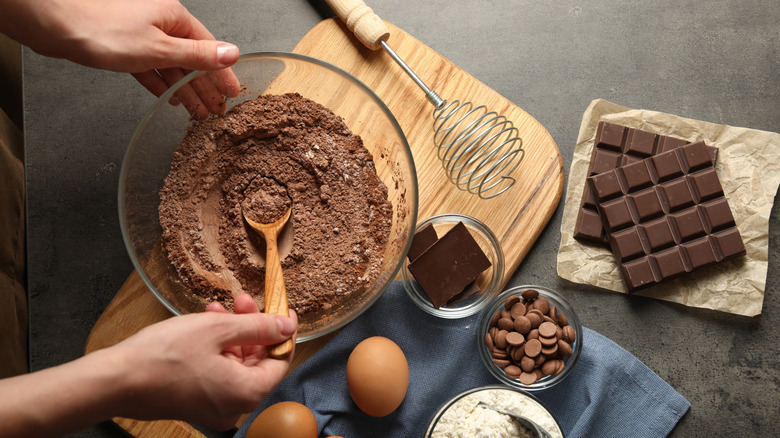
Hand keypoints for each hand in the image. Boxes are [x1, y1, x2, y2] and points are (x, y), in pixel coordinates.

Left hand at [0, 0, 240, 118]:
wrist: (56, 25)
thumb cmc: (102, 29)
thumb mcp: (159, 48)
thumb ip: (197, 55)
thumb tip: (231, 54)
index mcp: (174, 18)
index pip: (209, 50)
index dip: (223, 74)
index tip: (234, 93)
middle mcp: (160, 25)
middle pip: (192, 61)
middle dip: (206, 87)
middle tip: (219, 109)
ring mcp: (142, 37)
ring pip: (171, 69)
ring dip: (186, 91)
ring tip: (199, 112)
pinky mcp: (124, 49)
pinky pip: (151, 71)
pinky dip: (162, 86)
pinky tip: (169, 99)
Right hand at [0, 294, 295, 435]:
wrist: (116, 380)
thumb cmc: (164, 356)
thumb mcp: (218, 330)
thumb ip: (259, 327)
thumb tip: (287, 326)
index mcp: (247, 393)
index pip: (281, 361)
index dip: (282, 332)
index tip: (282, 310)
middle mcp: (235, 407)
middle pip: (258, 362)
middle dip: (251, 328)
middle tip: (242, 300)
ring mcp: (215, 408)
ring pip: (236, 364)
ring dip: (231, 334)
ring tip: (218, 308)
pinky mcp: (197, 404)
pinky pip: (218, 373)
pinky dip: (216, 349)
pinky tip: (205, 324)